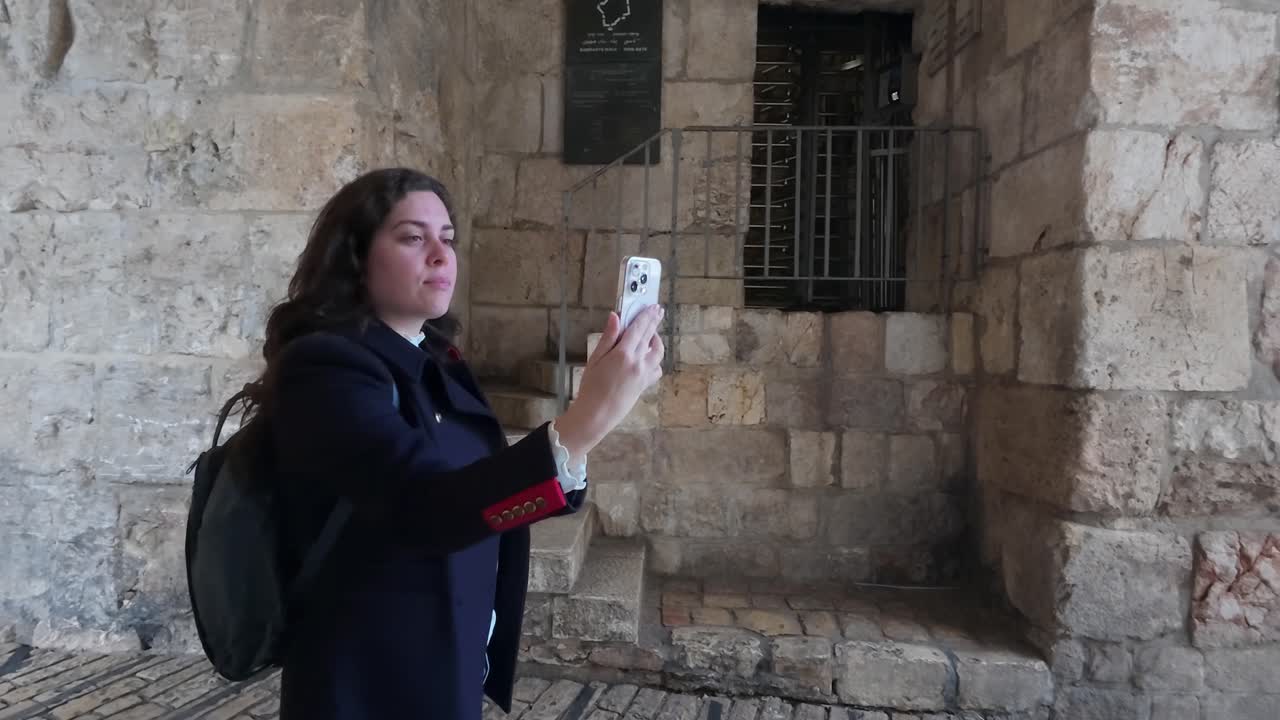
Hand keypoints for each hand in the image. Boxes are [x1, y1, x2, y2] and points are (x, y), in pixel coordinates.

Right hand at [554, 305, 664, 457]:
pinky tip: (648, 358)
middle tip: (658, 311)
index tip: (653, 306)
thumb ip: (608, 337)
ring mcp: (644, 374)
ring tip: (652, 334)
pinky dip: (655, 360)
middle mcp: (638, 362)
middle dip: (654, 321)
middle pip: (650, 336)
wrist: (597, 415)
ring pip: (658, 352)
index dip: (647, 315)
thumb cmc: (591, 387)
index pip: (639, 328)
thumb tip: (615, 317)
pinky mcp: (645, 384)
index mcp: (624, 354)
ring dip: (657, 340)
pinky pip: (656, 368)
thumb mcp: (595, 359)